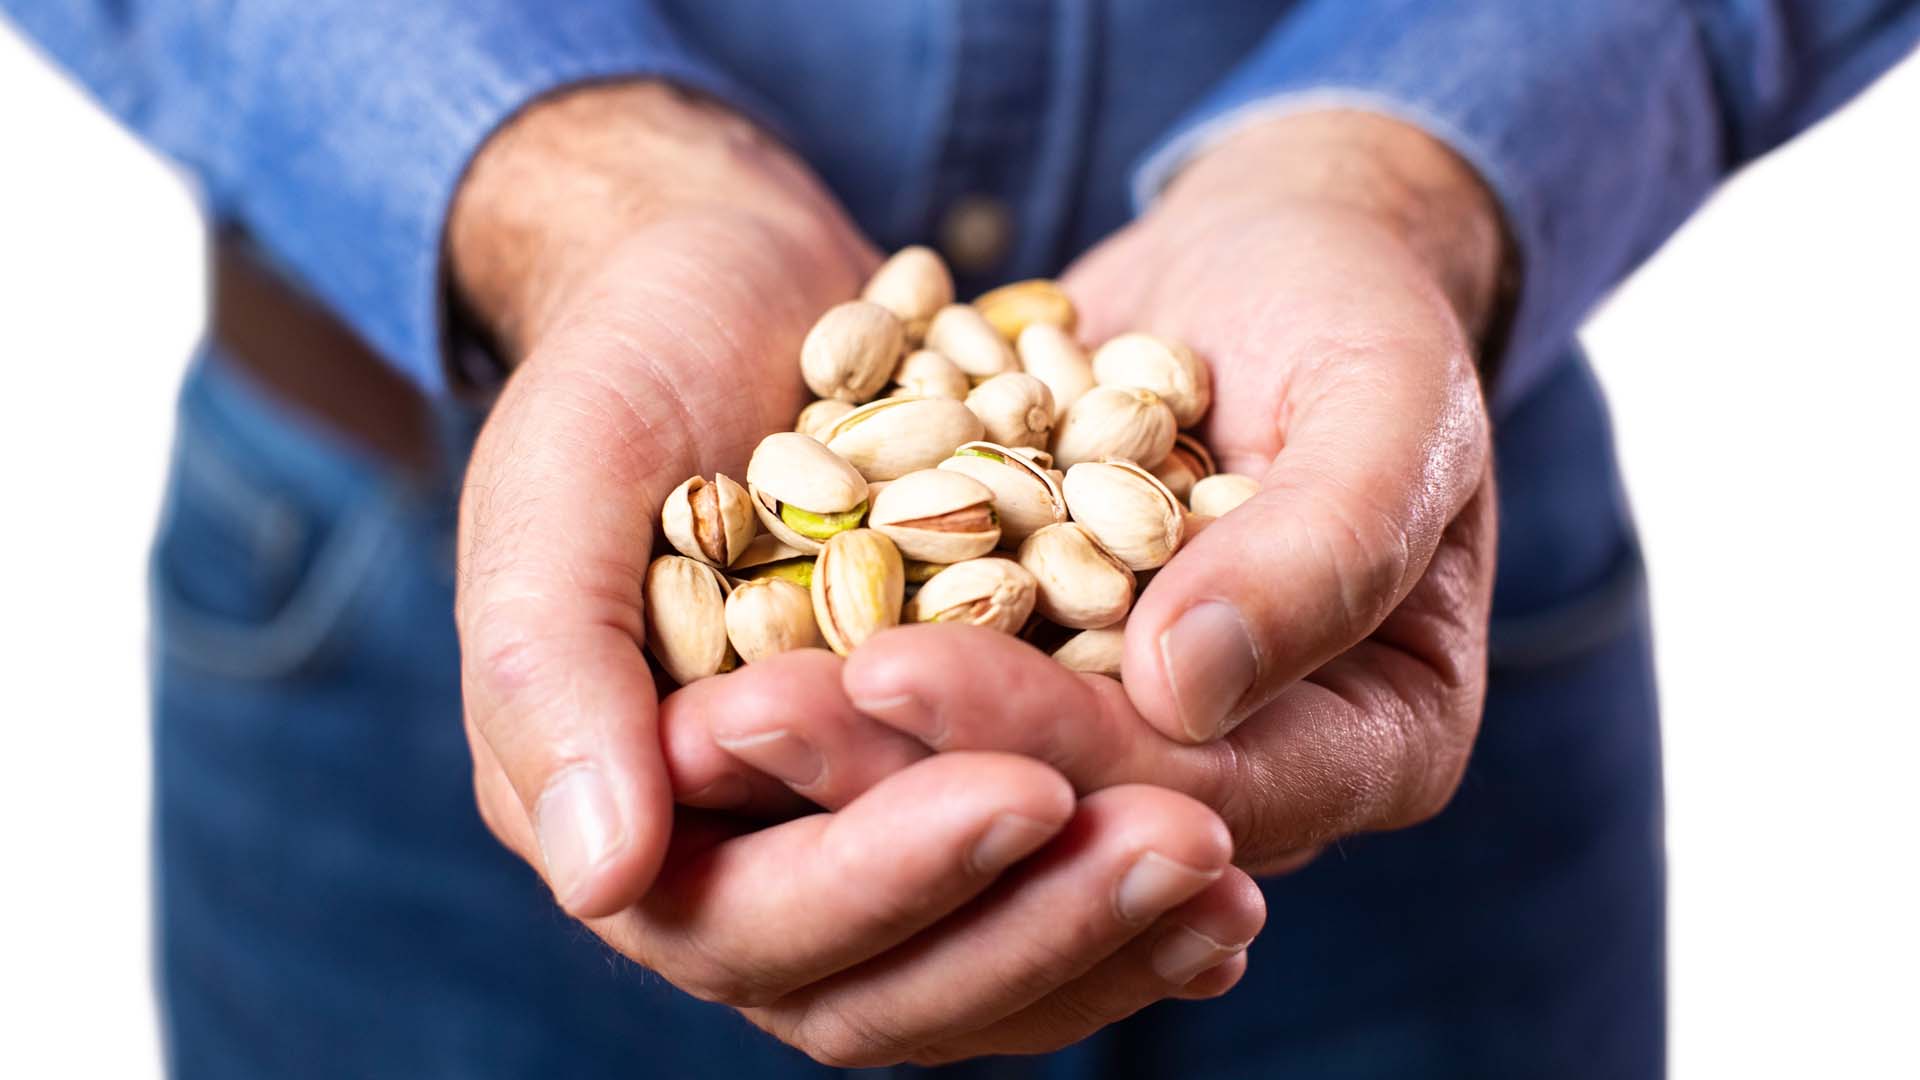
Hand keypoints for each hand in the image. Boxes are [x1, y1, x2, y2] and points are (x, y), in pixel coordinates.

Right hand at [449, 83, 1262, 1064]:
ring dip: (1102, 934)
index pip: (748, 918)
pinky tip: (1234, 872)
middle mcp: (735, 861)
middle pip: (885, 987)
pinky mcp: (936, 791)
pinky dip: (1119, 897)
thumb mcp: (558, 483)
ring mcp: (844, 836)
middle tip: (1190, 845)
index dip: (887, 875)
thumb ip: (554, 676)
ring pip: (977, 966)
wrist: (722, 287)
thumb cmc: (623, 367)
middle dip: (1034, 923)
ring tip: (1230, 875)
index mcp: (623, 813)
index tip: (1034, 790)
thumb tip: (604, 881)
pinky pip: (1032, 892)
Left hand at [702, 111, 1503, 871]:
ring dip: (842, 757)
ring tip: (702, 715)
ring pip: (981, 792)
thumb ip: (1327, 543)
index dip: (1044, 739)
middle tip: (737, 717)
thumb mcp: (1386, 391)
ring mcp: (1141, 737)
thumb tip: (1182, 690)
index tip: (887, 666)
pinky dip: (832, 693)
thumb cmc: (1358, 304)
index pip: (1196, 782)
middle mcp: (1257, 770)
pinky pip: (938, 717)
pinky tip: (712, 677)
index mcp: (1378, 743)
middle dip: (902, 772)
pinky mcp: (1049, 686)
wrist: (1271, 254)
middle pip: (1067, 816)